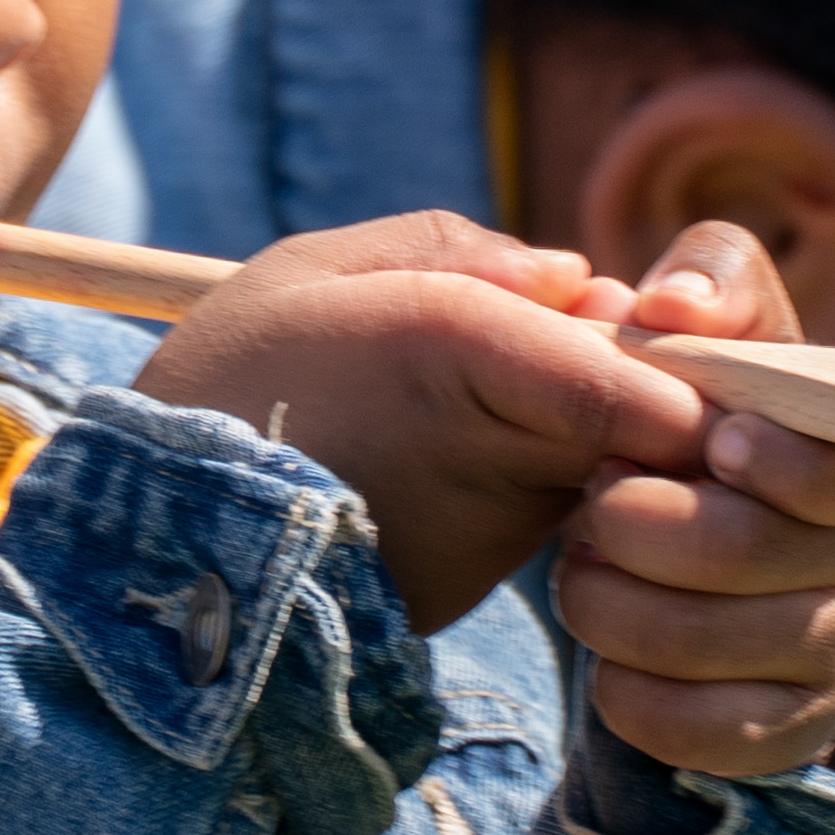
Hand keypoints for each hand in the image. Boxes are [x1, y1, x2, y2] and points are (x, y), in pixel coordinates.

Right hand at [130, 211, 708, 634]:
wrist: (156, 554)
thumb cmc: (224, 392)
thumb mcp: (308, 274)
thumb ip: (452, 251)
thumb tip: (575, 276)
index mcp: (460, 347)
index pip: (649, 380)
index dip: (679, 355)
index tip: (666, 324)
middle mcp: (500, 449)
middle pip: (648, 412)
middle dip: (641, 371)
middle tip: (582, 332)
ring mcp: (499, 531)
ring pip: (606, 459)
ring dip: (590, 423)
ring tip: (480, 394)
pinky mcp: (484, 583)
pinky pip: (551, 507)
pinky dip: (537, 476)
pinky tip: (453, 455)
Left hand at [556, 225, 834, 784]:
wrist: (694, 551)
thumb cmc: (705, 415)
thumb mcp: (719, 328)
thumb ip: (710, 281)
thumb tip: (673, 307)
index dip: (784, 461)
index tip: (711, 438)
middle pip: (750, 555)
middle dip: (639, 521)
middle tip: (594, 497)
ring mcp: (827, 655)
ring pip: (702, 644)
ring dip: (608, 603)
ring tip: (581, 570)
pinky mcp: (781, 733)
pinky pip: (694, 732)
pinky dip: (626, 694)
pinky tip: (607, 656)